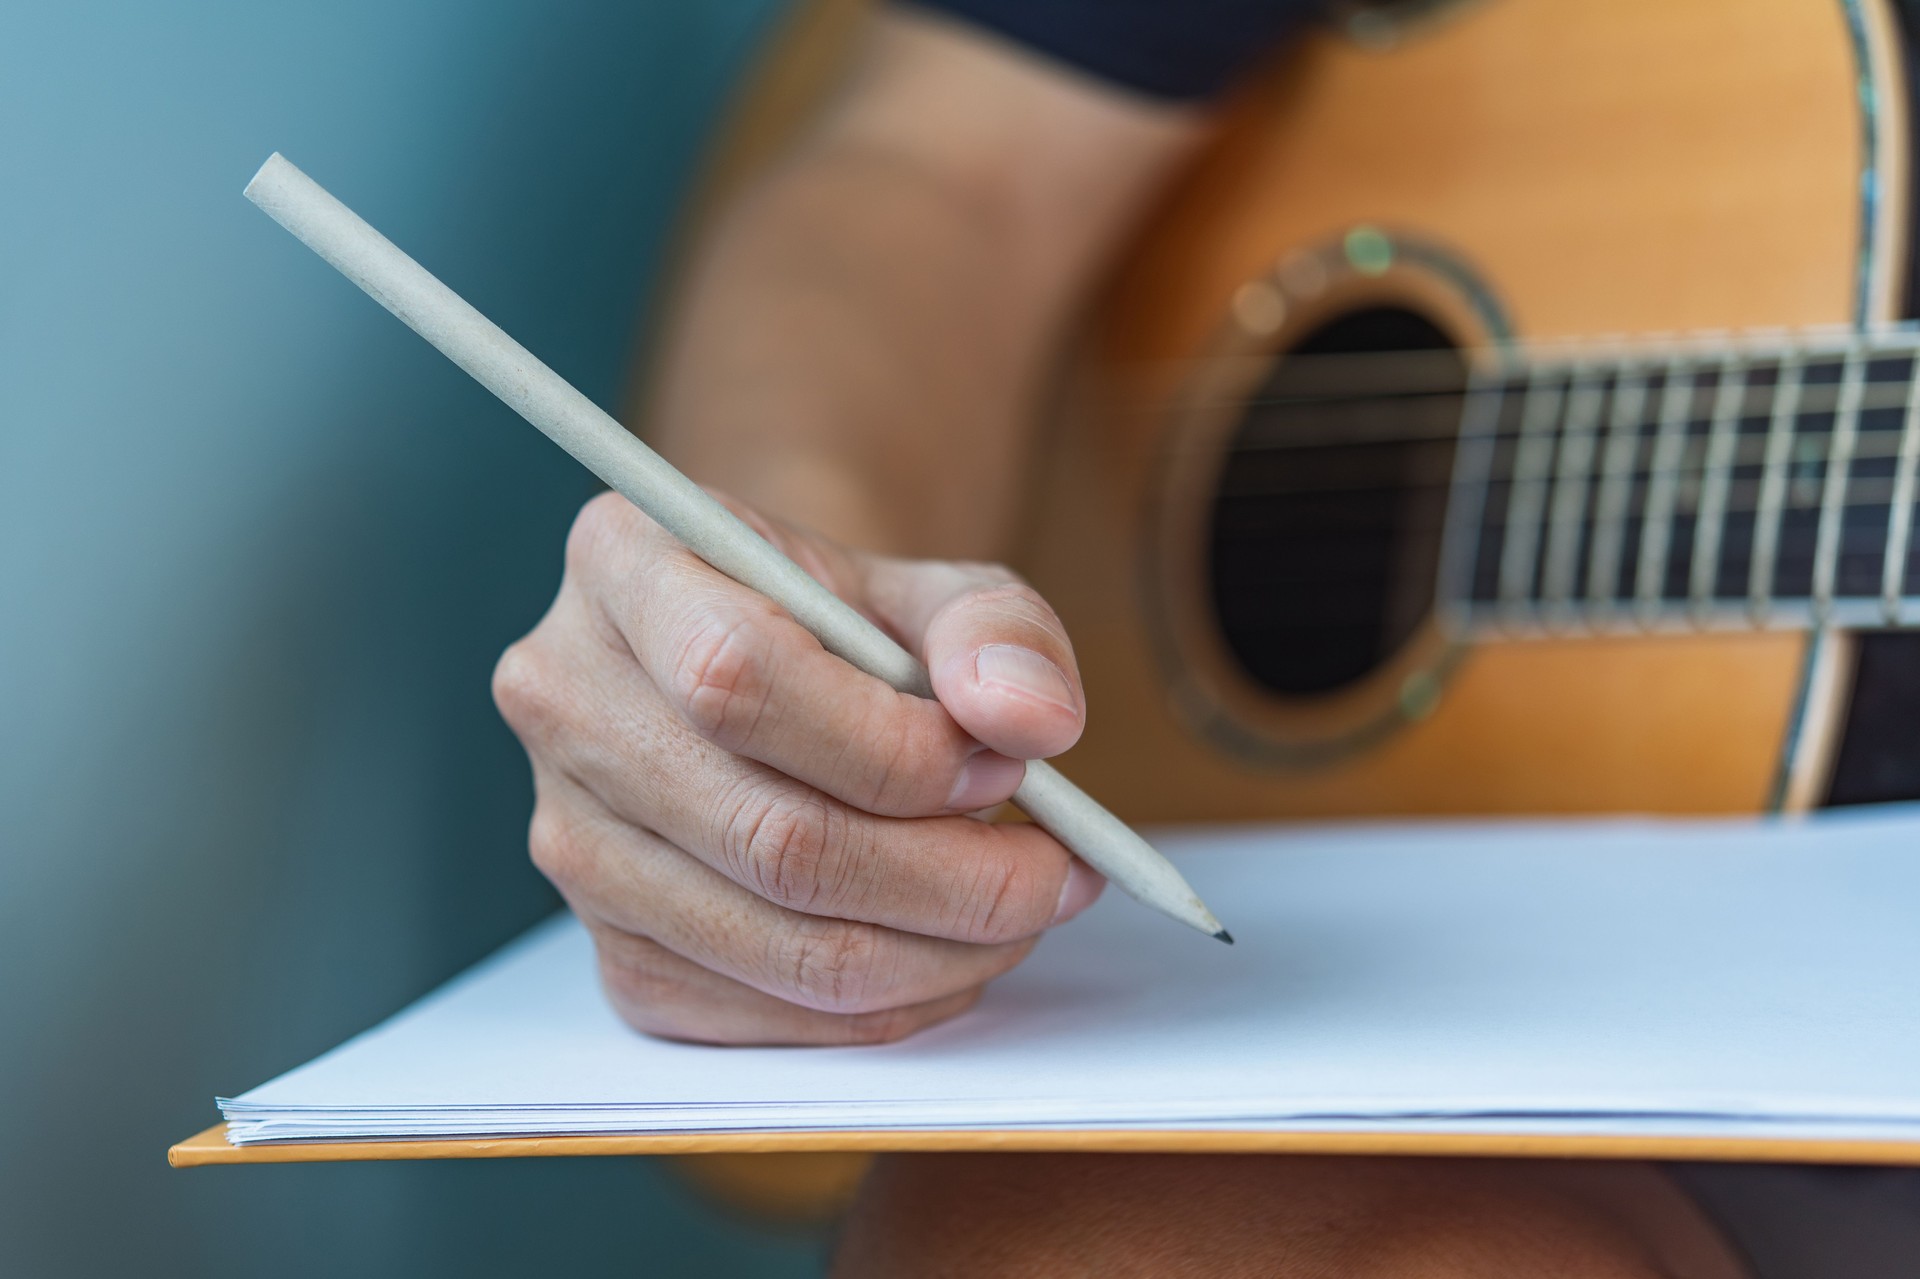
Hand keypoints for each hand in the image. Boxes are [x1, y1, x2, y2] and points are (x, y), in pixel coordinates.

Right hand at [493, 491, 1103, 1044]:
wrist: (772, 669)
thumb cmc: (852, 625)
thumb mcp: (937, 589)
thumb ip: (999, 634)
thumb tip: (1031, 721)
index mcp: (623, 564)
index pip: (735, 679)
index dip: (893, 746)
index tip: (1009, 766)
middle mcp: (563, 701)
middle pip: (768, 835)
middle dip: (950, 876)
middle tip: (1059, 873)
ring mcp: (571, 839)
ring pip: (774, 943)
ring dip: (937, 950)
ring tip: (1024, 909)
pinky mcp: (610, 949)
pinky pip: (762, 1014)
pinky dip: (887, 1003)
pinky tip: (949, 950)